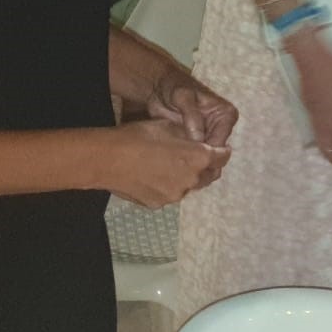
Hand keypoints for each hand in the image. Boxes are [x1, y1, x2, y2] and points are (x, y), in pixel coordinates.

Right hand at [101, 118, 227, 206]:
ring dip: (187, 177)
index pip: (223, 157)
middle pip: (209, 175)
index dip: (223, 151)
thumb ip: (190, 136)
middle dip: (207, 167)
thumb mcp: (170, 126)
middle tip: (199, 158)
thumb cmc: (140, 136)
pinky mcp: (157, 204)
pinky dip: (168, 186)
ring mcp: (174, 195)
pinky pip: (169, 194)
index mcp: (199, 158)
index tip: (221, 149)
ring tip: (173, 166)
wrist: (107, 159)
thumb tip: (196, 140)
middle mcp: (191, 180)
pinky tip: (155, 176)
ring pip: (189, 186)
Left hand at [146, 70, 238, 175]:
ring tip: (174, 165)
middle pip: (214, 154)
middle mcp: (222, 128)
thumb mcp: (183, 97)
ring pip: (205, 158)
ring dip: (191, 163)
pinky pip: (195, 157)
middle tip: (179, 167)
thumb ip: (192, 117)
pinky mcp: (197, 142)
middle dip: (198, 161)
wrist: (159, 89)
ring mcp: (210, 136)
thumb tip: (199, 141)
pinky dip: (185, 160)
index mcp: (226, 115)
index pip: (219, 142)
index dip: (204, 154)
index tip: (187, 161)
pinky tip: (172, 162)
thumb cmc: (174, 88)